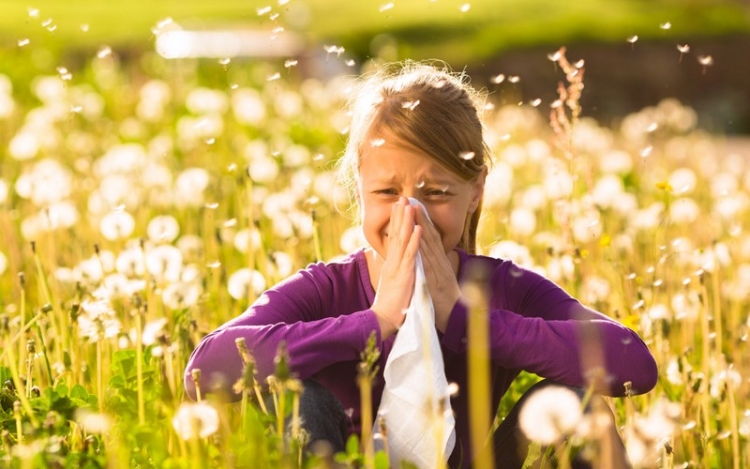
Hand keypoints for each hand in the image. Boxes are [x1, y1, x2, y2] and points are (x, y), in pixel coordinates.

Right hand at [371, 197, 422, 338]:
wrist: (383, 319)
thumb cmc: (390, 305)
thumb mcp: (393, 283)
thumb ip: (394, 271)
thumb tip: (396, 263)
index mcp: (391, 263)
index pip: (393, 238)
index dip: (396, 222)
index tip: (399, 207)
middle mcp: (392, 262)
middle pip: (396, 234)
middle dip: (399, 215)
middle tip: (402, 198)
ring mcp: (398, 267)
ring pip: (403, 240)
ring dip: (407, 222)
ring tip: (410, 206)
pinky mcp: (404, 274)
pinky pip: (411, 255)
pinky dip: (415, 240)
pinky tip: (418, 228)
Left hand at [414, 206, 460, 331]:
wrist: (456, 319)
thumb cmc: (446, 302)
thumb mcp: (439, 281)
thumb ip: (435, 269)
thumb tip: (430, 259)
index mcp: (439, 263)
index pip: (430, 239)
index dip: (423, 222)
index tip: (415, 207)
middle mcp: (440, 263)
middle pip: (430, 236)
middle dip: (421, 217)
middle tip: (412, 200)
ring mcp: (439, 270)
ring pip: (429, 245)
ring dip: (421, 226)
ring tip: (413, 210)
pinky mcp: (435, 280)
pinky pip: (428, 262)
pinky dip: (423, 248)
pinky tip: (418, 236)